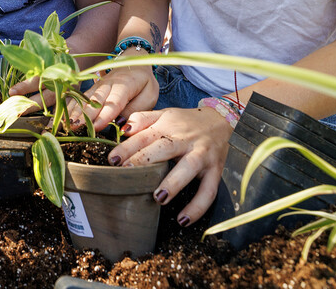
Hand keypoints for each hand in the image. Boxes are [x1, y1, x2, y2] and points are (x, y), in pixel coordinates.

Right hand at [73, 64, 159, 132]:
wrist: (133, 62)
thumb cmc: (144, 83)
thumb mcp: (149, 95)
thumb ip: (136, 110)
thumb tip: (121, 124)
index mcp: (125, 85)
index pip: (114, 101)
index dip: (105, 115)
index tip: (97, 127)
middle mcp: (108, 84)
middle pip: (95, 99)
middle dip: (85, 115)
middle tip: (76, 127)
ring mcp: (97, 85)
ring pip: (84, 98)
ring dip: (75, 111)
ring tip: (67, 124)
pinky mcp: (91, 89)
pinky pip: (79, 97)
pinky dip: (70, 107)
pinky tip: (63, 117)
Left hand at [108, 106, 233, 225]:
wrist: (222, 120)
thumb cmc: (187, 121)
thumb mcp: (165, 114)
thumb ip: (142, 119)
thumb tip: (123, 128)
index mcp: (169, 125)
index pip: (145, 135)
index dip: (128, 147)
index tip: (112, 160)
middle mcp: (186, 139)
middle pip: (165, 148)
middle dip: (146, 160)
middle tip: (128, 174)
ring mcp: (202, 155)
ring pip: (188, 168)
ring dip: (174, 183)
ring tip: (158, 198)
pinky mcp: (216, 170)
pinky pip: (208, 190)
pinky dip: (197, 207)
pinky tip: (183, 220)